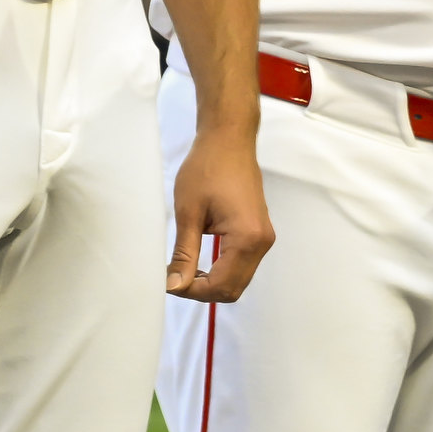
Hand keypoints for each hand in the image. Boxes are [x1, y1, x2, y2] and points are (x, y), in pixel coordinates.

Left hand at [166, 121, 273, 301]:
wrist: (229, 140)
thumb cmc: (207, 168)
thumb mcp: (188, 213)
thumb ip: (185, 253)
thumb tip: (175, 285)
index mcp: (247, 238)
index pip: (221, 285)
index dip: (192, 291)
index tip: (168, 281)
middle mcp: (262, 242)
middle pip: (234, 289)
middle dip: (203, 291)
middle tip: (176, 277)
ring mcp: (263, 238)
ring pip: (239, 279)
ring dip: (213, 282)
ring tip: (186, 269)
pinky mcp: (259, 233)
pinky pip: (243, 265)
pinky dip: (222, 271)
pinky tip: (201, 260)